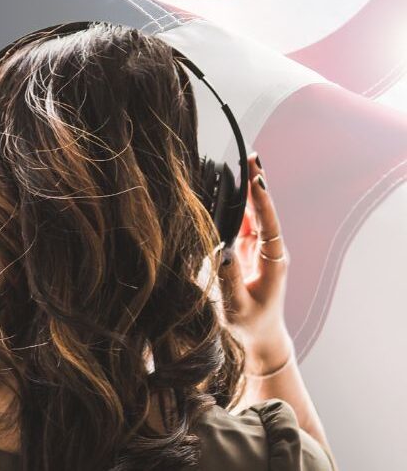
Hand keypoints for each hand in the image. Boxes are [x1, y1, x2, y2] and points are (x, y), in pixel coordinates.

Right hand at [218, 153, 293, 374]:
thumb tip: (220, 250)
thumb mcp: (237, 306)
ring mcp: (260, 248)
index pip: (269, 224)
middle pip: (264, 211)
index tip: (257, 180)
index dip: (263, 201)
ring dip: (248, 190)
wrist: (261, 337)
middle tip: (250, 157)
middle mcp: (270, 250)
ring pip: (255, 214)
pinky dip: (238, 204)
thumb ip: (229, 278)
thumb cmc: (250, 325)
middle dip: (257, 184)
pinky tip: (231, 187)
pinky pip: (244, 222)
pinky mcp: (248, 250)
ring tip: (242, 163)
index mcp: (273, 261)